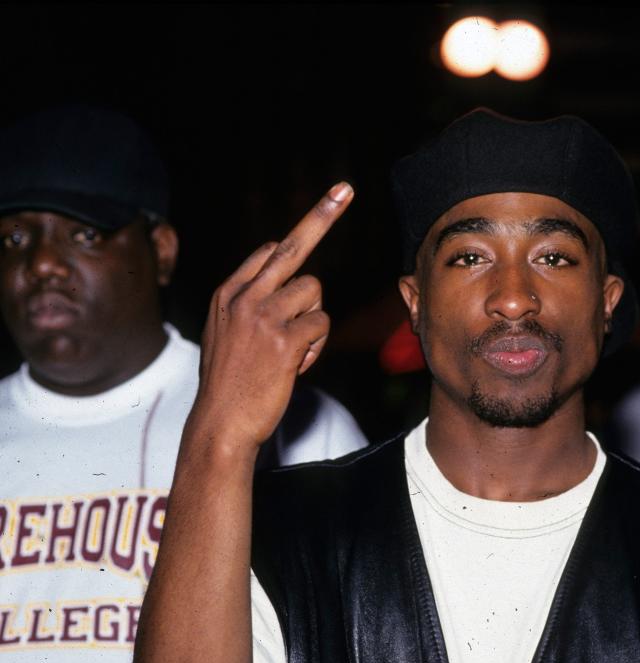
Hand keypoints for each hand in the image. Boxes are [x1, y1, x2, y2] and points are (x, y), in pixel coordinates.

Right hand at [190, 182, 353, 453]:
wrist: (220, 422)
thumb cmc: (229, 382)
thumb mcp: (226, 334)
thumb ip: (250, 303)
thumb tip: (286, 278)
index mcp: (229, 294)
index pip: (269, 250)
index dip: (299, 234)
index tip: (327, 203)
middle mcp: (244, 297)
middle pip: (293, 247)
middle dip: (322, 216)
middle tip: (345, 189)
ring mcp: (263, 316)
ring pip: (314, 293)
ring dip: (313, 322)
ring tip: (293, 350)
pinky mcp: (283, 339)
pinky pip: (321, 324)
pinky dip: (316, 346)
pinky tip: (295, 364)